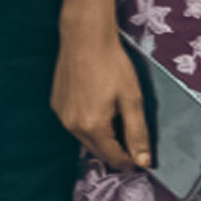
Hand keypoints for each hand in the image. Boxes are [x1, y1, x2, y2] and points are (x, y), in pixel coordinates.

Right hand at [54, 26, 153, 170]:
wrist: (85, 37)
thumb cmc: (112, 64)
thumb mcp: (131, 98)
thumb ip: (137, 133)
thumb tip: (143, 162)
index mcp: (93, 126)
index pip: (113, 157)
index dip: (129, 162)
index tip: (141, 163)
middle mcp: (72, 126)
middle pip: (97, 151)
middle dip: (115, 152)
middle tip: (131, 146)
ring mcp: (61, 116)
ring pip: (84, 139)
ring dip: (100, 139)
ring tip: (116, 127)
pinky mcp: (56, 105)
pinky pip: (74, 125)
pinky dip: (87, 125)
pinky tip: (97, 111)